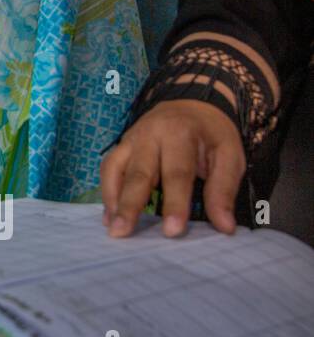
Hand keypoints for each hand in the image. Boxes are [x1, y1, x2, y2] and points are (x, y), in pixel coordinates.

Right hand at [101, 99, 245, 238]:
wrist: (191, 103)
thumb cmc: (211, 135)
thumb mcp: (229, 155)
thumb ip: (223, 189)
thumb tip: (225, 227)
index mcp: (180, 134)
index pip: (177, 173)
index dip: (175, 203)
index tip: (172, 231)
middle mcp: (150, 134)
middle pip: (138, 173)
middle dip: (131, 205)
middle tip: (123, 233)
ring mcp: (131, 139)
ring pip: (115, 169)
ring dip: (112, 200)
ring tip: (113, 228)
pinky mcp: (121, 145)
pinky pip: (108, 168)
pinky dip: (107, 192)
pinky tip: (109, 215)